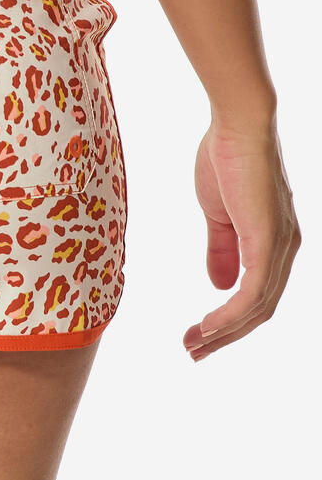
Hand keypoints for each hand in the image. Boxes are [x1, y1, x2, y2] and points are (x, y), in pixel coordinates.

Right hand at [185, 119, 299, 359]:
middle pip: (260, 310)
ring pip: (257, 308)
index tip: (197, 335)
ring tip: (194, 345)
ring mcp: (280, 248)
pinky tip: (209, 326)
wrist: (238, 126)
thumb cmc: (226, 158)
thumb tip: (218, 284)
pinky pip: (252, 293)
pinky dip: (229, 315)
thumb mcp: (218, 214)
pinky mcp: (268, 243)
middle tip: (193, 352)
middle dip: (225, 336)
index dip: (229, 320)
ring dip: (224, 332)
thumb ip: (221, 249)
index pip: (257, 295)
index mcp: (274, 242)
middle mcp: (286, 251)